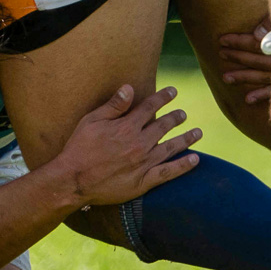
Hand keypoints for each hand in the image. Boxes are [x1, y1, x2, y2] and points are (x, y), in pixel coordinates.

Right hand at [53, 85, 199, 206]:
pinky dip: (183, 166)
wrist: (73, 180)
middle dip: (176, 118)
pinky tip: (195, 160)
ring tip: (197, 133)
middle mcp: (139, 143)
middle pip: (163, 126)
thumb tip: (130, 87)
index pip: (150, 107)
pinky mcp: (143, 182)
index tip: (174, 91)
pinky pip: (168, 172)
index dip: (163, 97)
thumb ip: (113, 105)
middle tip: (183, 114)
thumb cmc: (79, 148)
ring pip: (171, 147)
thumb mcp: (91, 121)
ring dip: (186, 138)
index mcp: (126, 127)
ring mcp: (143, 163)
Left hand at [218, 20, 270, 106]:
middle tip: (221, 54)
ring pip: (261, 76)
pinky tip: (247, 99)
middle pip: (255, 59)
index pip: (255, 43)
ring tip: (226, 78)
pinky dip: (261, 95)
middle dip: (236, 57)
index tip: (222, 40)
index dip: (238, 41)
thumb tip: (256, 33)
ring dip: (243, 77)